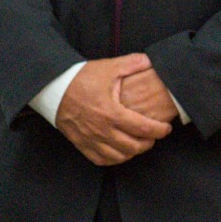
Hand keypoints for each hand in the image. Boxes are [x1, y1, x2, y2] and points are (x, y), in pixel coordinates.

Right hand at [57, 54, 171, 165]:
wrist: (54, 88)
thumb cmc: (81, 78)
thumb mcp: (109, 67)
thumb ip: (133, 63)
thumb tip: (152, 61)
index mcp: (112, 112)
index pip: (143, 128)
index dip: (159, 130)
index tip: (166, 128)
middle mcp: (102, 130)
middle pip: (134, 147)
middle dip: (149, 143)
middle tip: (154, 136)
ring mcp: (91, 139)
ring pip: (119, 156)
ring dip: (133, 152)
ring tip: (139, 143)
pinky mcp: (81, 144)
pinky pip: (101, 160)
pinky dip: (115, 159)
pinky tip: (121, 151)